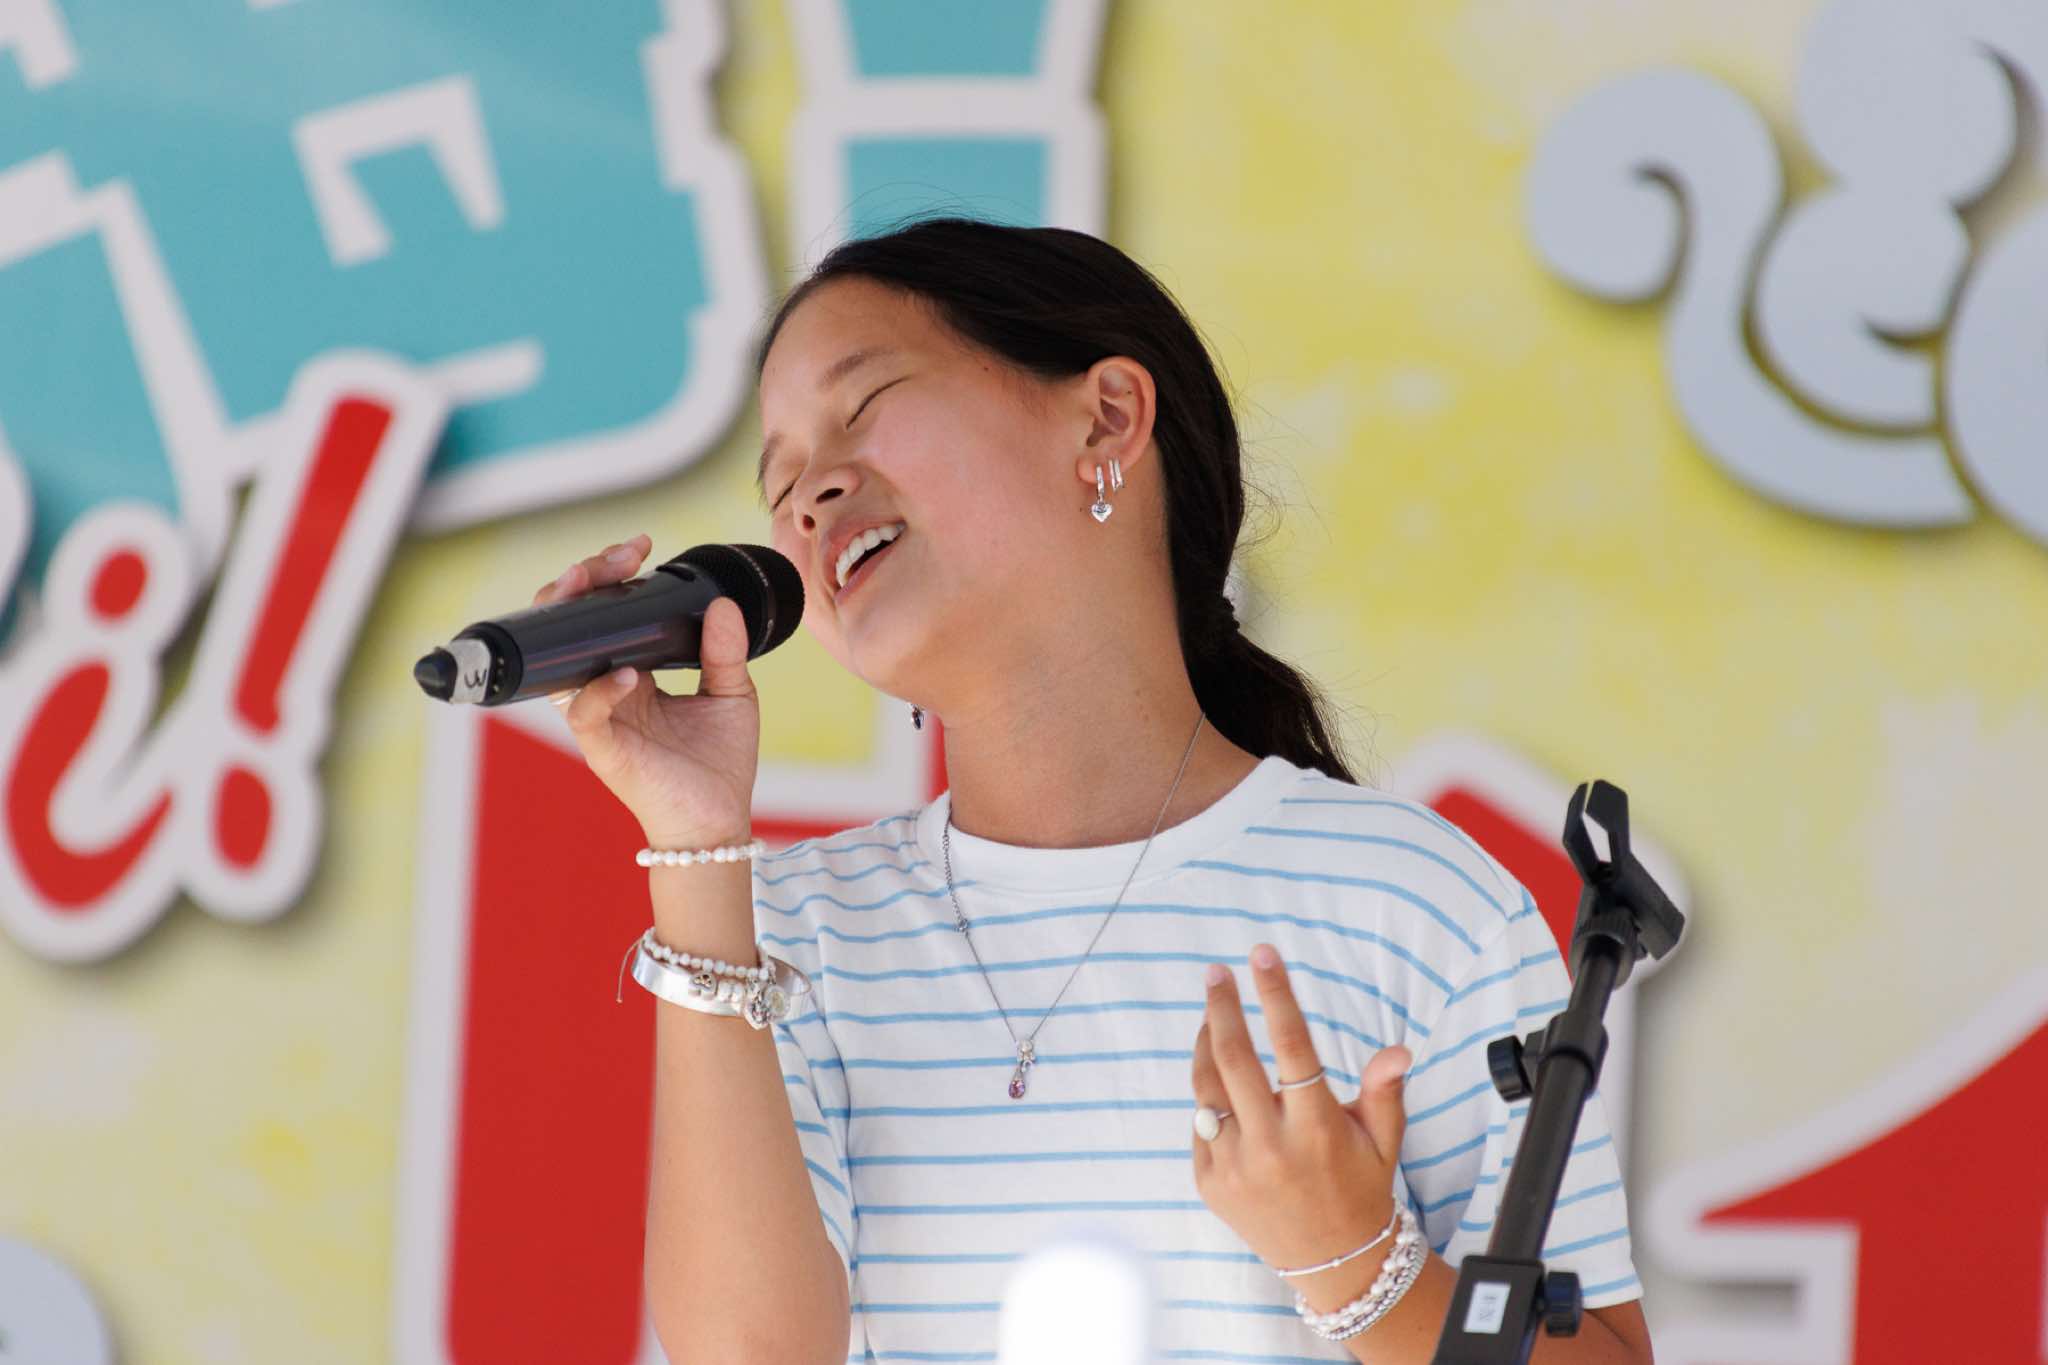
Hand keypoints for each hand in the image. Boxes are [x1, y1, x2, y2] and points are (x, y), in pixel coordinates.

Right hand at [535, 534, 759, 847]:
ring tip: (592, 583)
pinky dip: (598, 690)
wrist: (719, 821)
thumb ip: (724, 651)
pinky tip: (626, 674)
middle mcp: (607, 689)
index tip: (639, 548)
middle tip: (616, 558)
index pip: (606, 615)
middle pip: (572, 625)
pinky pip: (582, 713)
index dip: (611, 578)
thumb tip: (723, 603)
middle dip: (583, 581)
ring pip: (559, 660)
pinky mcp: (602, 749)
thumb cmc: (720, 763)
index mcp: (633, 672)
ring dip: (568, 617)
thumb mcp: (732, 694)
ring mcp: (600, 717)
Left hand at [1190, 943, 1412, 1305]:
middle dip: (1222, 1006)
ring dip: (1205, 1043)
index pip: (1292, 1044)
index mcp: (1318, 1127)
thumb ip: (1384, 1090)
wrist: (1334, 1263)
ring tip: (1212, 1015)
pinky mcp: (1210, 1181)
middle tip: (1216, 973)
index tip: (1262, 954)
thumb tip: (1397, 1050)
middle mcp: (1272, 1145)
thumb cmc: (1361, 1187)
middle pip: (1233, 1056)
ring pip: (1207, 1086)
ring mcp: (1234, 1165)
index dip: (1276, 994)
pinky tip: (1221, 1083)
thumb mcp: (1384, 1140)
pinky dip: (1209, 1097)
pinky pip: (1201, 1123)